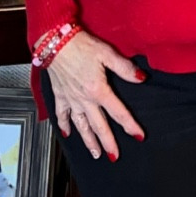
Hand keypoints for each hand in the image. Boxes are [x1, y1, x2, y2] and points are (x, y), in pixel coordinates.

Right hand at [47, 30, 145, 161]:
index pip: (118, 112)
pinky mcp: (60, 95)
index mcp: (98, 90)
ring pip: (81, 125)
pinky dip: (64, 125)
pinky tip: (67, 134)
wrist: (54, 41)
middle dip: (108, 142)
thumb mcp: (107, 54)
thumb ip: (125, 68)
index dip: (130, 125)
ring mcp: (71, 99)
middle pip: (99, 125)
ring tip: (95, 153)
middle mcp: (84, 99)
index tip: (139, 136)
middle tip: (115, 156)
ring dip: (88, 141)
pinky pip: (62, 114)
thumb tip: (141, 78)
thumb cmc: (80, 45)